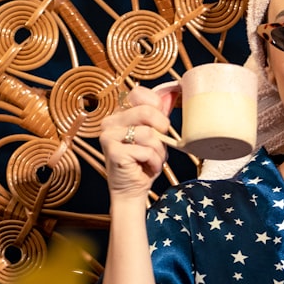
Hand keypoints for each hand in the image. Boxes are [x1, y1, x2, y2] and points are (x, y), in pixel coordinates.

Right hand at [100, 85, 175, 203]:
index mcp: (120, 114)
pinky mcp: (113, 150)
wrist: (132, 190)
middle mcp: (111, 122)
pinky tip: (146, 167)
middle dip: (162, 130)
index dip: (156, 107)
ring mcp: (109, 136)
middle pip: (147, 111)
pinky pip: (146, 150)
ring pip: (149, 134)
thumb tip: (173, 93)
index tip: (160, 125)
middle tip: (159, 144)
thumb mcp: (155, 135)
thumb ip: (159, 115)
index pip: (138, 93)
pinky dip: (154, 162)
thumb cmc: (143, 163)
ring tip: (152, 159)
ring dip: (158, 151)